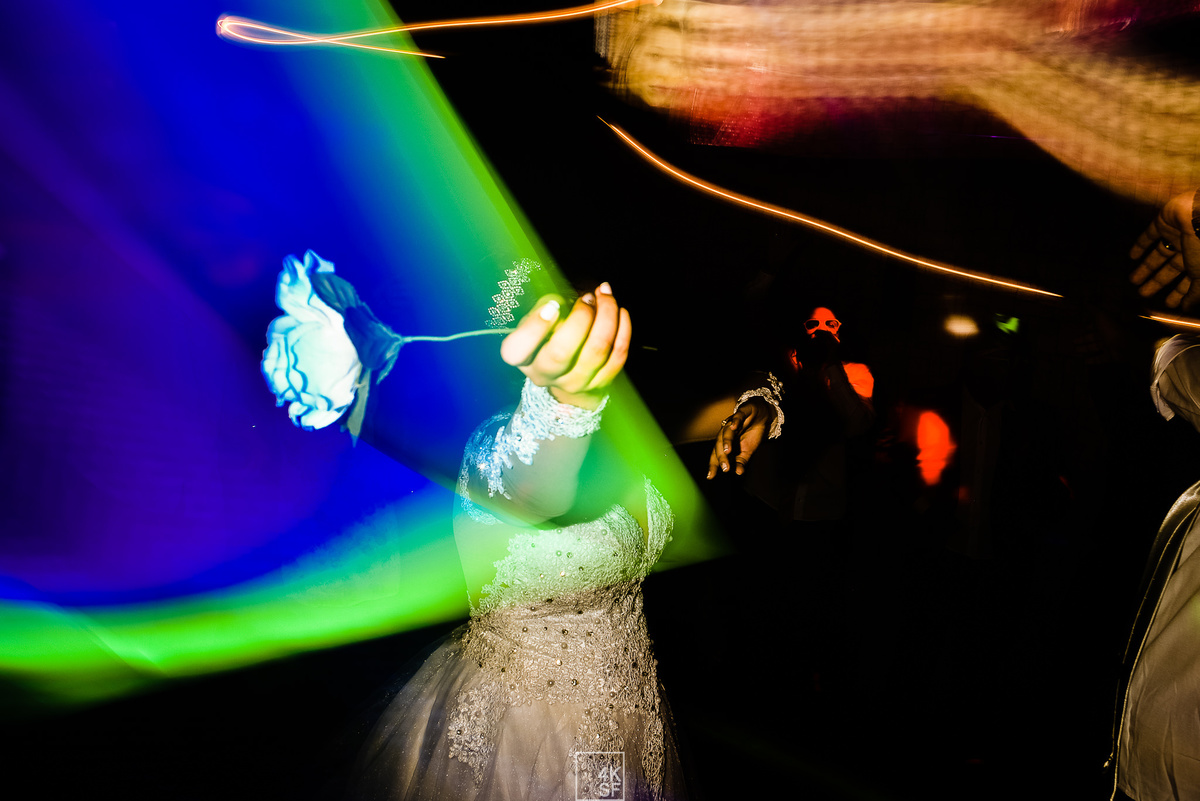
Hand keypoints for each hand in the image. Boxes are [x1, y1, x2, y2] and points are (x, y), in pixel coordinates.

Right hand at [499, 283, 631, 408]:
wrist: (566, 369)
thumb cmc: (548, 332)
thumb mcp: (537, 318)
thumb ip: (547, 307)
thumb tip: (575, 301)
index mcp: (522, 357)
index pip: (517, 349)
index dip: (535, 326)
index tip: (553, 305)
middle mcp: (544, 375)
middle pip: (561, 353)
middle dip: (580, 318)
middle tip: (588, 298)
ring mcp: (573, 384)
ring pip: (596, 351)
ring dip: (606, 316)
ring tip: (606, 296)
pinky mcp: (599, 385)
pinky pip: (617, 357)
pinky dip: (622, 330)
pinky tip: (620, 311)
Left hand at [706, 397, 773, 478]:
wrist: (761, 416)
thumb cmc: (751, 434)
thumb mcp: (748, 451)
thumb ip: (741, 461)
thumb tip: (739, 472)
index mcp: (725, 443)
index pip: (716, 455)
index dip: (713, 465)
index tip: (710, 476)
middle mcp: (725, 433)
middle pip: (719, 445)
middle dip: (721, 457)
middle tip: (725, 468)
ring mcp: (732, 423)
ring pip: (726, 432)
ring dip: (726, 441)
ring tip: (727, 451)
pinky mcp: (741, 413)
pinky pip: (737, 417)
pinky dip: (735, 422)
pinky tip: (735, 427)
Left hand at [1131, 188, 1199, 309]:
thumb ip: (1195, 292)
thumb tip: (1186, 308)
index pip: (1190, 280)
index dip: (1180, 292)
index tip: (1169, 304)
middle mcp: (1190, 248)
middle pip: (1171, 268)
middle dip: (1158, 281)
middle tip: (1143, 294)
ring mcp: (1177, 234)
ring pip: (1159, 254)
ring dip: (1146, 267)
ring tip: (1133, 281)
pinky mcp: (1164, 221)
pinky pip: (1149, 235)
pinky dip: (1140, 246)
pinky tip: (1131, 257)